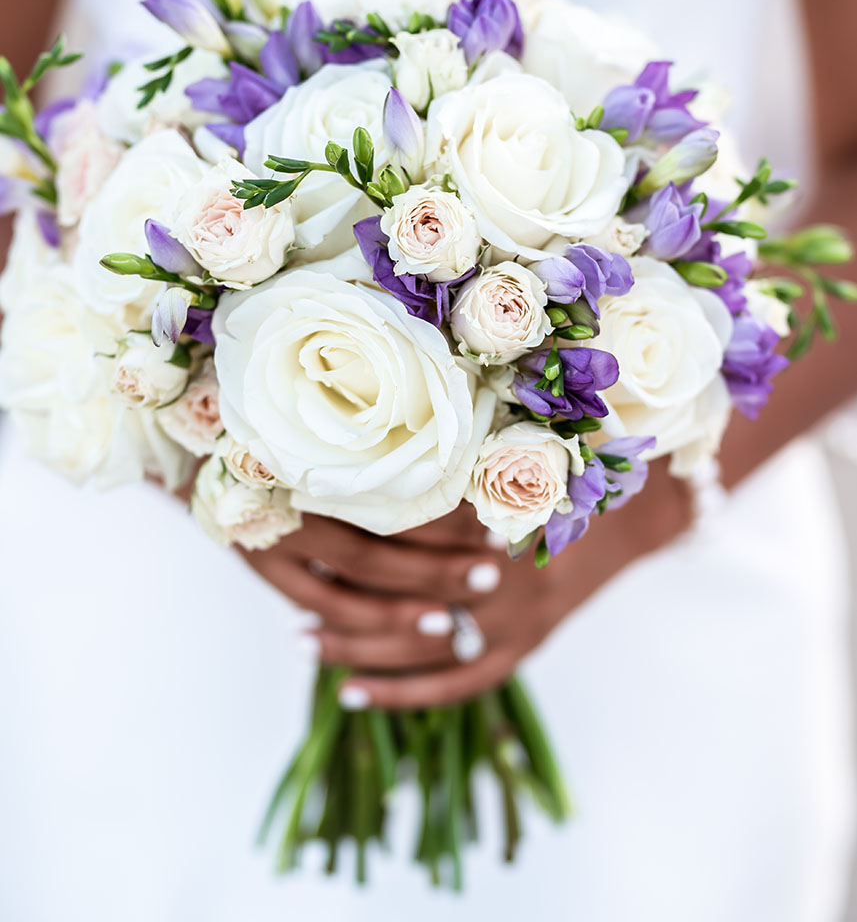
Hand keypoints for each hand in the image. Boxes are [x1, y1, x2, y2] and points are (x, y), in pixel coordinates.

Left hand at [240, 459, 689, 708]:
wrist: (637, 512)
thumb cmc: (575, 466)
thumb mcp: (521, 443)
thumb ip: (456, 447)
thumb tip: (373, 441)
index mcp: (498, 510)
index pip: (410, 526)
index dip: (353, 526)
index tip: (302, 519)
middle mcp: (504, 568)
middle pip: (406, 593)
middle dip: (346, 594)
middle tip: (291, 591)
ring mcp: (517, 614)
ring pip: (423, 644)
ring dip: (361, 647)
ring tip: (305, 642)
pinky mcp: (528, 644)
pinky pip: (459, 681)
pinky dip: (405, 694)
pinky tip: (353, 694)